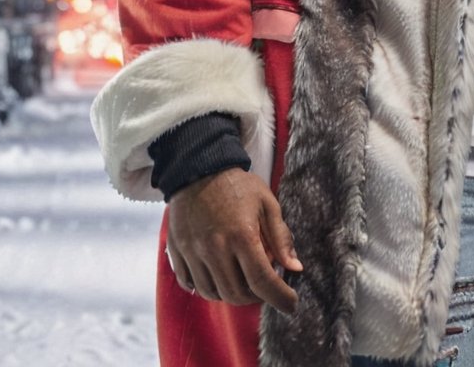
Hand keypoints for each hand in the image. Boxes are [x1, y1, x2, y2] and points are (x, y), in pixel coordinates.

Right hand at [165, 167, 301, 311]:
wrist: (198, 168)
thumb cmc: (238, 186)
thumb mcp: (267, 203)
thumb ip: (280, 237)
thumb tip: (295, 268)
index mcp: (241, 235)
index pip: (263, 281)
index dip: (280, 297)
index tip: (291, 304)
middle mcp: (215, 248)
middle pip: (237, 293)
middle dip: (256, 297)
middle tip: (265, 286)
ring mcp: (193, 253)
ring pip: (214, 293)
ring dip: (232, 293)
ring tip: (243, 279)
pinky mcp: (177, 253)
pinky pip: (192, 285)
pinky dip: (208, 287)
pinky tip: (219, 274)